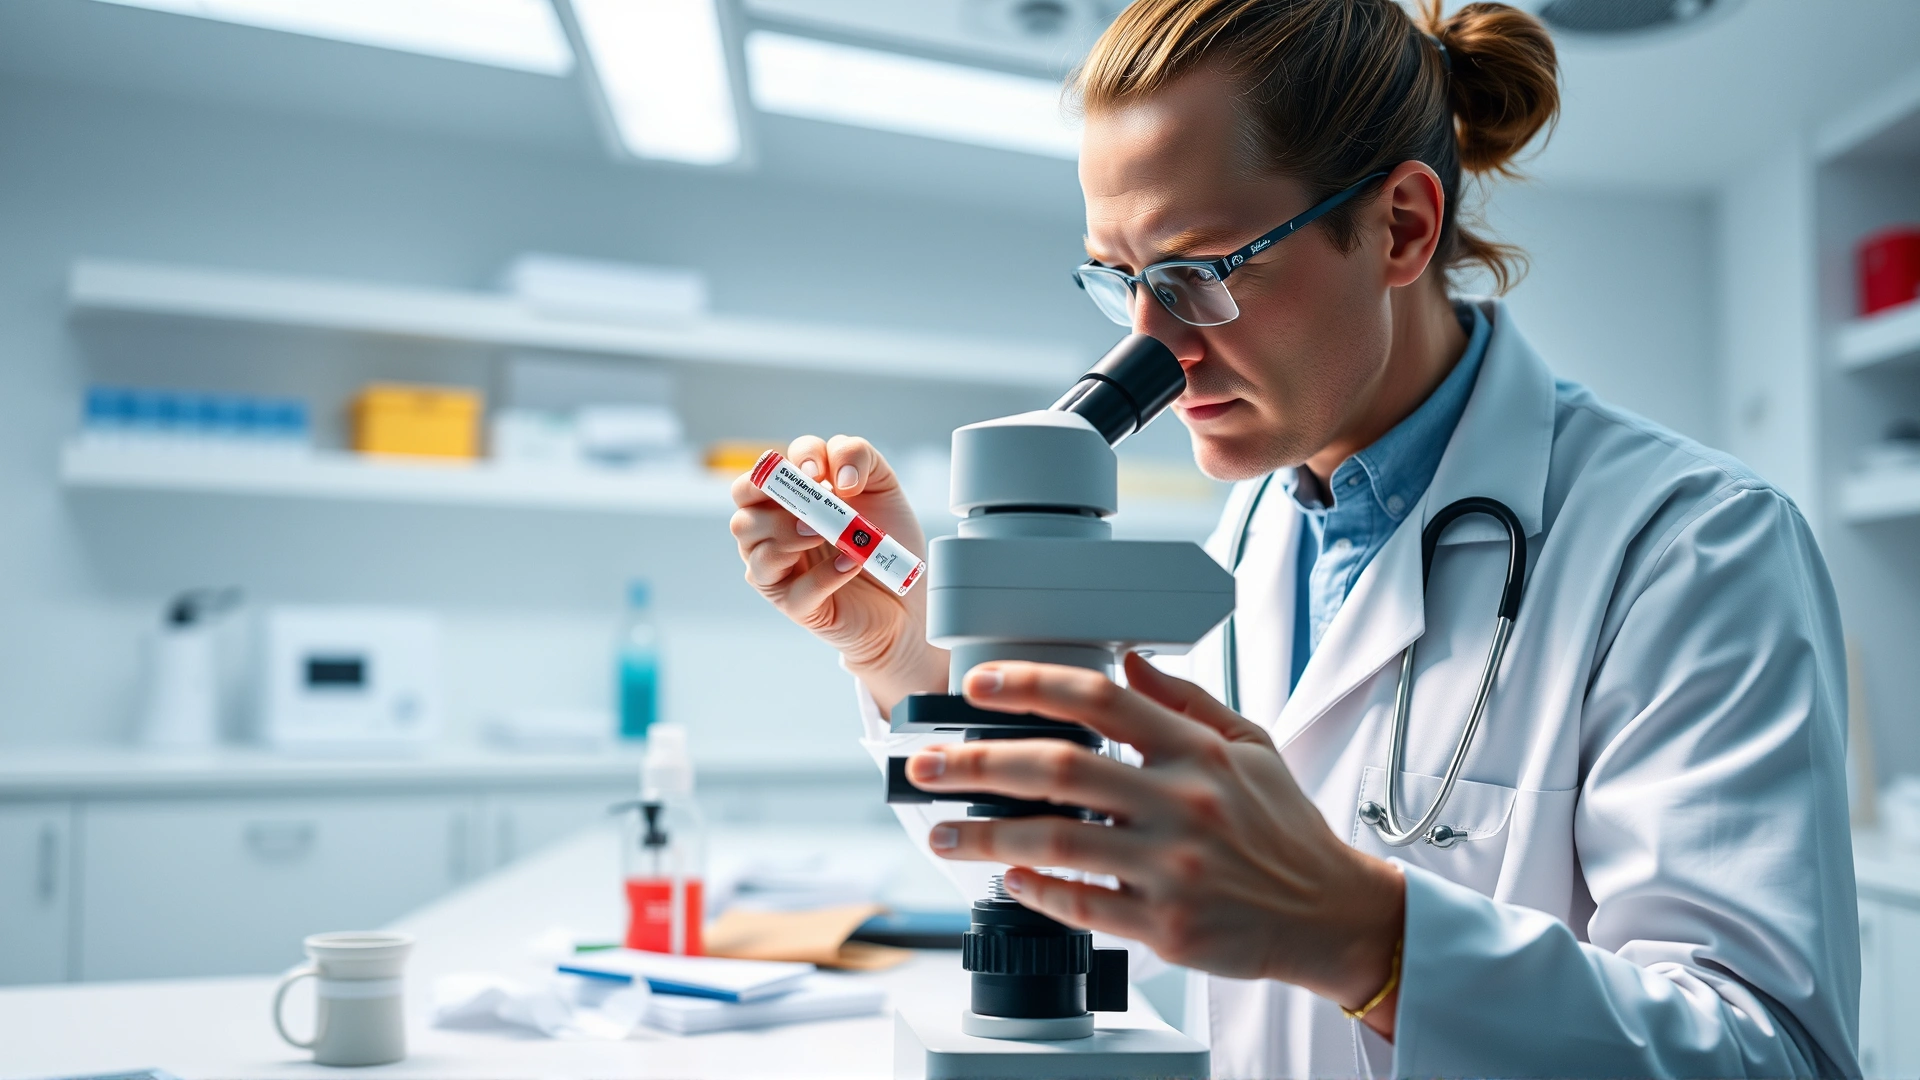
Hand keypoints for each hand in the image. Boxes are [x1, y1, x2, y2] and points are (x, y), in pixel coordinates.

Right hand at [729, 435, 947, 712]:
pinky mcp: (796, 605)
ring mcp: (779, 571)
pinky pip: (794, 591)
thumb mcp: (880, 483)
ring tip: (833, 536)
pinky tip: (850, 565)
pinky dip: (824, 576)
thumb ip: (857, 456)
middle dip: (771, 503)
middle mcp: (774, 532)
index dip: (781, 467)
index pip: (762, 474)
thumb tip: (838, 476)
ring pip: (755, 550)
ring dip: (791, 537)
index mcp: (788, 499)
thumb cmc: (887, 536)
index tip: (819, 473)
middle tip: (812, 507)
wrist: (910, 593)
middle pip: (741, 511)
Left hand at [906, 653, 1406, 1036]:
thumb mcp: (1251, 746)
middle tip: (926, 764)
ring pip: (1057, 840)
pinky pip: (1083, 904)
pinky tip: (1006, 877)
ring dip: (985, 834)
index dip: (1031, 684)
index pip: (1102, 699)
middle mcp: (1183, 804)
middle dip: (977, 762)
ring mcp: (1173, 868)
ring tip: (942, 829)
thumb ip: (1187, 700)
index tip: (978, 684)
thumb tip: (1129, 659)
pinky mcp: (1168, 927)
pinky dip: (1036, 889)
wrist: (1331, 914)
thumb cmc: (1285, 830)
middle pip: (1060, 767)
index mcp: (1199, 753)